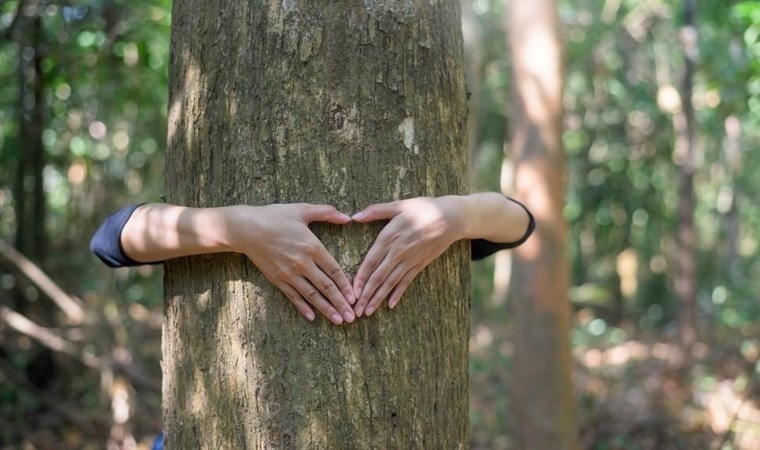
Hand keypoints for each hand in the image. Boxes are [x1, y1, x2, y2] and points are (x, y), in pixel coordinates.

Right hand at [223, 204, 355, 324]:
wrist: (245, 229)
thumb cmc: (274, 216)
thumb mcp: (302, 209)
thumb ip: (326, 212)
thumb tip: (347, 217)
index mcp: (311, 246)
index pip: (334, 270)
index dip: (345, 285)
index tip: (355, 297)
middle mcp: (302, 263)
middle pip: (326, 287)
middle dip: (340, 303)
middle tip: (352, 317)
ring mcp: (289, 273)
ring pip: (311, 295)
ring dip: (326, 309)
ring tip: (338, 320)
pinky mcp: (277, 279)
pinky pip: (293, 296)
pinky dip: (303, 308)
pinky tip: (312, 317)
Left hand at [351, 196, 467, 316]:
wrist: (451, 218)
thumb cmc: (423, 208)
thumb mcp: (399, 205)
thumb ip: (375, 211)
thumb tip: (354, 217)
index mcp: (389, 236)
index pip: (370, 262)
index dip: (360, 279)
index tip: (352, 292)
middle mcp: (398, 251)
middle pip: (379, 277)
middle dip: (366, 295)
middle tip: (355, 311)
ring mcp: (410, 260)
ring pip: (391, 283)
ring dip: (378, 298)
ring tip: (368, 312)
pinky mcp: (420, 264)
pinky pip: (406, 282)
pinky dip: (397, 294)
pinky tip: (390, 305)